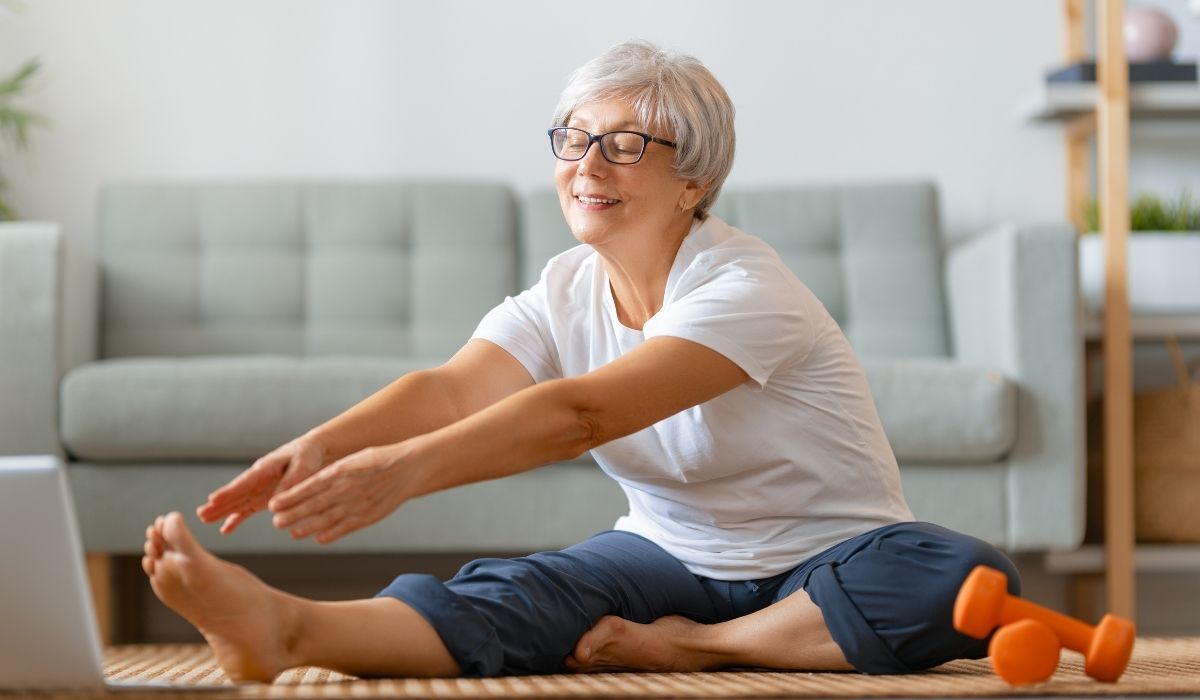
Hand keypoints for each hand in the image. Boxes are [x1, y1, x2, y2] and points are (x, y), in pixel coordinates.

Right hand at [197, 437, 327, 533]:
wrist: (312, 451)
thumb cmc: (308, 455)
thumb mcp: (304, 466)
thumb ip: (290, 481)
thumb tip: (277, 499)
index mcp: (265, 467)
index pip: (244, 481)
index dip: (229, 491)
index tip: (213, 498)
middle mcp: (257, 479)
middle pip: (235, 493)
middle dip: (218, 504)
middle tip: (200, 514)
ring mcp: (258, 489)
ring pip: (237, 502)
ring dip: (221, 511)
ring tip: (204, 519)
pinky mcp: (263, 497)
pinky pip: (247, 509)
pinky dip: (237, 519)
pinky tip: (225, 529)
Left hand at [266, 444, 414, 543]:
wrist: (408, 467)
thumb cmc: (377, 460)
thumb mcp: (352, 460)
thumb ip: (332, 474)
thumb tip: (310, 485)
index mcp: (340, 471)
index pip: (307, 487)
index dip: (289, 498)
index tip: (273, 505)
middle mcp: (345, 489)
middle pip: (313, 506)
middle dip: (292, 515)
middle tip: (276, 522)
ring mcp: (357, 504)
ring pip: (326, 519)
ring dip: (307, 527)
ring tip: (292, 533)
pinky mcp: (368, 516)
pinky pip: (345, 528)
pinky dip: (330, 534)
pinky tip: (318, 539)